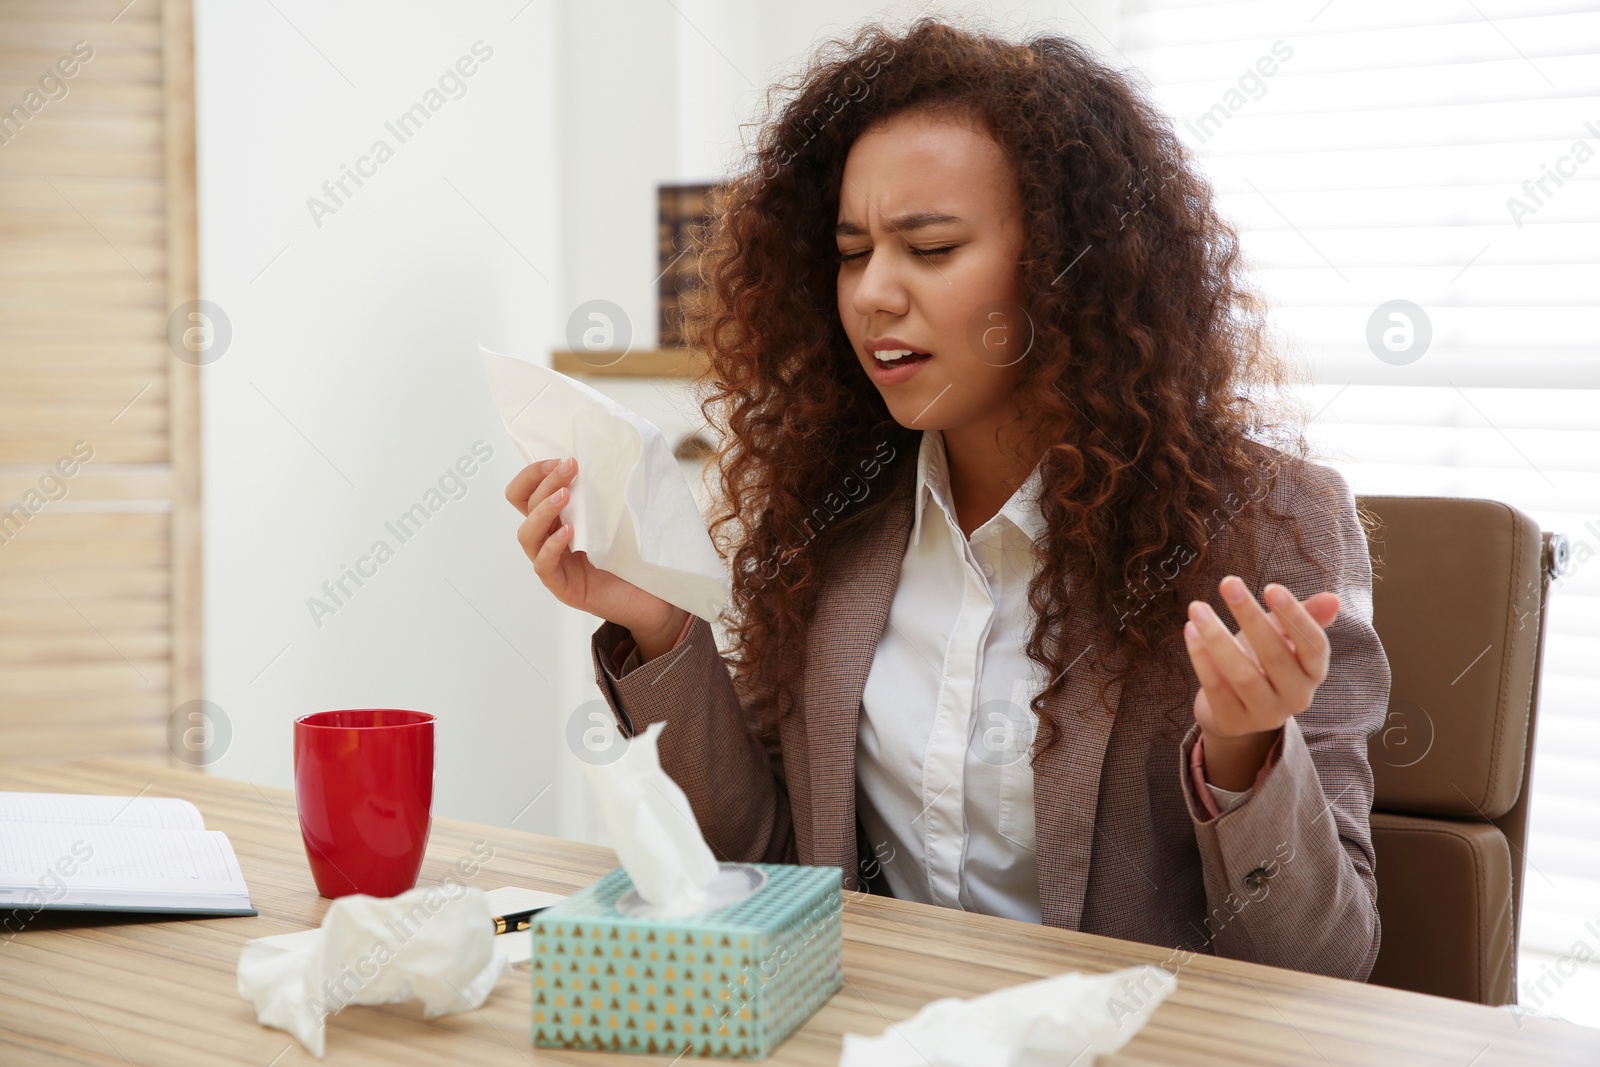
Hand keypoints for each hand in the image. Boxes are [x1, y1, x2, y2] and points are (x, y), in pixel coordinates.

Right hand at [505, 457, 686, 655]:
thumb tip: (615, 454)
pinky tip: (568, 532)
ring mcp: (556, 565)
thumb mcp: (624, 516)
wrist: (660, 599)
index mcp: (561, 519)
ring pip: (527, 534)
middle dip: (542, 481)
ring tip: (565, 496)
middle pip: (523, 505)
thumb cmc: (642, 557)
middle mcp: (552, 540)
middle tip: (569, 468)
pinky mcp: (564, 588)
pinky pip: (543, 565)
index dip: (535, 472)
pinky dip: (552, 545)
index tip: (562, 459)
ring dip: (542, 510)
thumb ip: (612, 492)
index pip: (527, 491)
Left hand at [1182, 576, 1339, 790]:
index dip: (1295, 616)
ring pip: (1242, 675)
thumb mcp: (1283, 638)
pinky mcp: (1233, 722)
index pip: (1314, 645)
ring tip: (1197, 607)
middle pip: (1275, 656)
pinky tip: (1190, 630)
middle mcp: (1296, 697)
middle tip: (1228, 583)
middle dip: (1250, 617)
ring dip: (1217, 637)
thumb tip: (1333, 599)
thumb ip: (1304, 617)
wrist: (1235, 710)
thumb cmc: (1262, 663)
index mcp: (1314, 673)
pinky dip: (1201, 657)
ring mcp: (1265, 714)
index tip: (1271, 587)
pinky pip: (1216, 687)